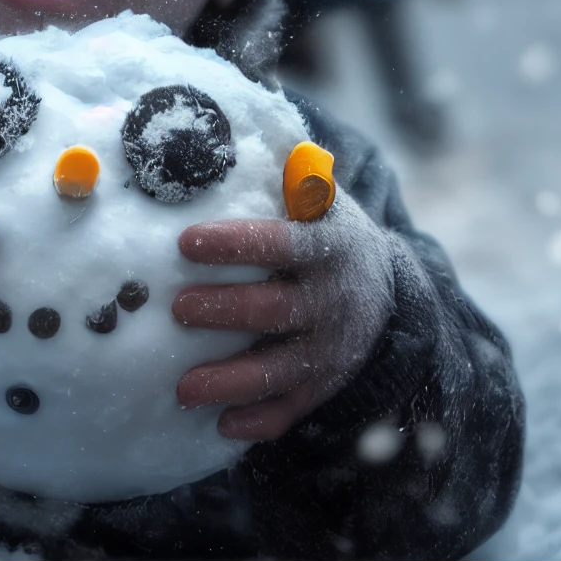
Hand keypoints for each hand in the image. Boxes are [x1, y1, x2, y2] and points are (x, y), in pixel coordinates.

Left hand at [172, 195, 396, 440]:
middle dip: (225, 312)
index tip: (187, 241)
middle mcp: (335, 300)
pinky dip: (261, 420)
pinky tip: (224, 425)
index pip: (281, 243)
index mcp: (330, 246)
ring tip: (184, 387)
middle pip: (276, 311)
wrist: (383, 285)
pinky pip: (294, 409)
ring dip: (231, 380)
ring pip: (280, 370)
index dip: (236, 244)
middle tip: (177, 308)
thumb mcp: (316, 196)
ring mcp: (332, 347)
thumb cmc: (323, 230)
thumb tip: (228, 135)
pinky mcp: (326, 383)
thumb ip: (286, 173)